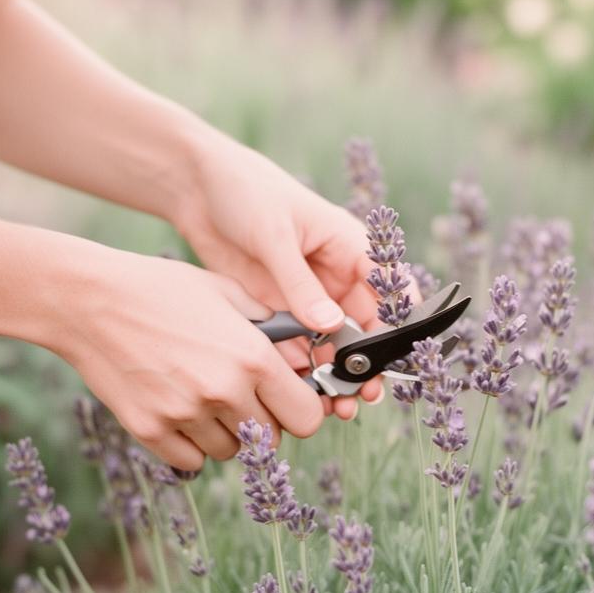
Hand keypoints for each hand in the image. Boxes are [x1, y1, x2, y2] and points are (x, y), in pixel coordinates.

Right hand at [54, 247, 325, 470]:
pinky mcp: (149, 430)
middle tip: (243, 398)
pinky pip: (191, 460)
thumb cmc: (163, 289)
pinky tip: (180, 411)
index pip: (306, 417)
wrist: (89, 300)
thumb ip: (271, 326)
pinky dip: (190, 445)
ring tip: (204, 398)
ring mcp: (185, 414)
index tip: (288, 403)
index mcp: (252, 356)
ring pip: (230, 452)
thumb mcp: (227, 292)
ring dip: (226, 434)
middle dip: (264, 423)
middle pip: (271, 440)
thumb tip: (300, 355)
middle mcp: (224, 391)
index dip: (301, 411)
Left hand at [173, 130, 388, 418]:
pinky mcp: (276, 308)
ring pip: (331, 344)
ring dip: (334, 374)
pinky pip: (295, 345)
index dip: (398, 325)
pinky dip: (299, 369)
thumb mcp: (274, 234)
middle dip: (365, 362)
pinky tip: (299, 390)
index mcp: (349, 245)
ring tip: (335, 405)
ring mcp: (305, 294)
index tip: (396, 360)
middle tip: (363, 396)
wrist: (194, 186)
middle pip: (362, 326)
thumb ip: (301, 284)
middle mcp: (333, 275)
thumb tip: (332, 327)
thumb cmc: (246, 192)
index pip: (389, 289)